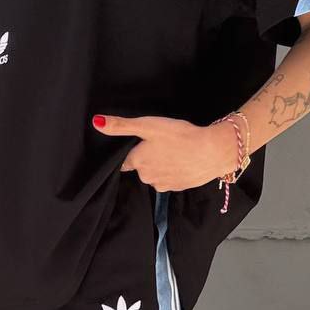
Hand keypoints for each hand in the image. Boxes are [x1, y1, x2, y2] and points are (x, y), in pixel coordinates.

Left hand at [92, 114, 237, 192]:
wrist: (213, 152)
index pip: (125, 162)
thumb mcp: (147, 125)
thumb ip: (121, 125)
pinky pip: (171, 178)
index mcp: (137, 162)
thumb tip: (96, 123)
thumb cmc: (180, 136)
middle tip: (161, 143)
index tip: (137, 145)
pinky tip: (183, 159)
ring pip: (156, 174)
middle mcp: (147, 178)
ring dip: (162, 164)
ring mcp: (163, 185)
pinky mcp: (179, 187)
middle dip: (148, 157)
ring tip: (174, 150)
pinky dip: (175, 170)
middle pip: (141, 167)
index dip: (130, 153)